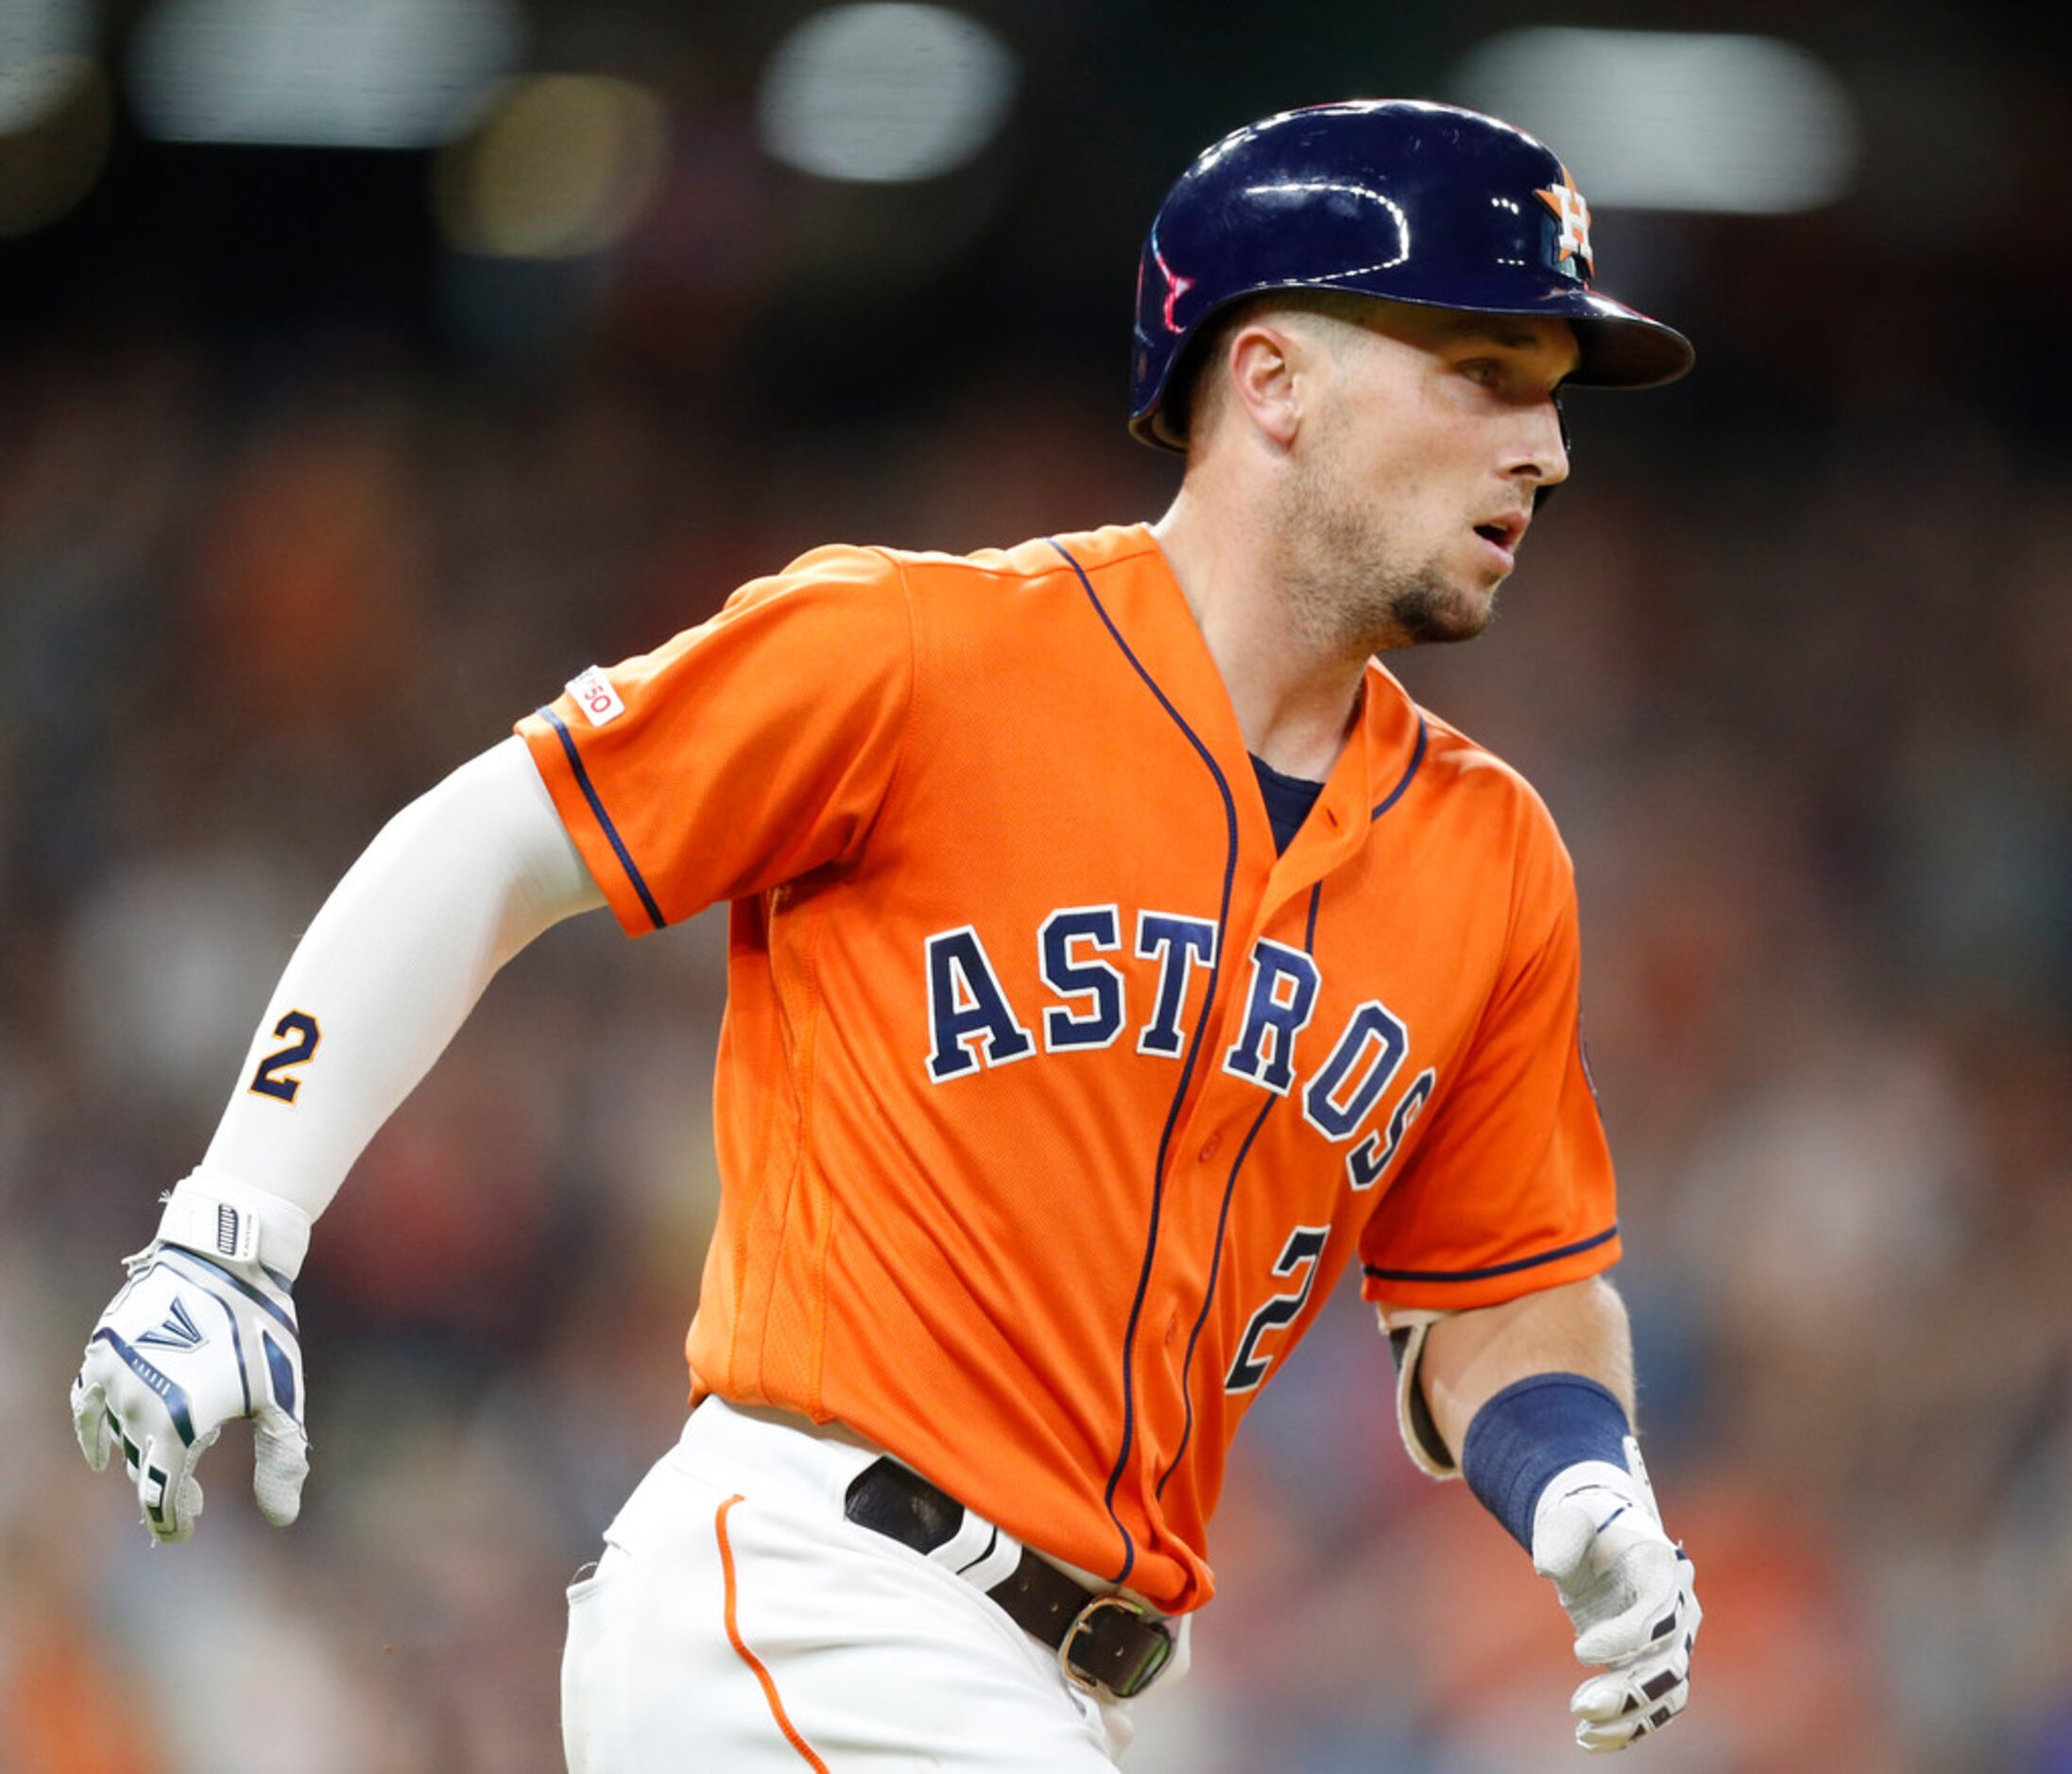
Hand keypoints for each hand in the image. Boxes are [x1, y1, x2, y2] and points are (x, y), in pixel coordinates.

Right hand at [71, 1225, 308, 1544]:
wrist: (226, 1259)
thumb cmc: (261, 1331)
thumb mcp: (281, 1398)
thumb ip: (280, 1460)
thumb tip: (282, 1517)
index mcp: (179, 1425)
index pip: (162, 1496)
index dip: (172, 1521)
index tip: (185, 1530)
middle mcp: (137, 1407)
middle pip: (141, 1468)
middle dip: (164, 1489)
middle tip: (190, 1502)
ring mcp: (114, 1379)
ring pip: (121, 1436)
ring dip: (142, 1454)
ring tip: (169, 1460)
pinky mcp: (103, 1352)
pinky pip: (85, 1404)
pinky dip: (90, 1431)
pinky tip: (100, 1453)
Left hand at [1530, 1436, 1699, 1752]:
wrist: (1603, 1538)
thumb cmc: (1588, 1526)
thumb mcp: (1569, 1517)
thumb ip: (1560, 1534)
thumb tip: (1547, 1569)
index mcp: (1663, 1568)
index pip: (1659, 1613)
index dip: (1626, 1637)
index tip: (1579, 1651)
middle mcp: (1680, 1609)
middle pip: (1671, 1663)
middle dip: (1629, 1691)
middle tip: (1580, 1706)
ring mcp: (1674, 1641)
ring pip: (1669, 1693)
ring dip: (1630, 1719)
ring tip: (1583, 1731)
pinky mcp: (1658, 1666)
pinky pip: (1656, 1707)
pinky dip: (1630, 1729)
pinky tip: (1590, 1739)